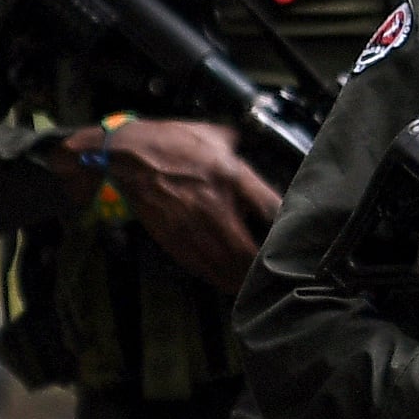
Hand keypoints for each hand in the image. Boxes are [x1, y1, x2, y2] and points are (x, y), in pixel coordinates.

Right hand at [62, 117, 283, 291]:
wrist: (124, 155)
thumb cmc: (169, 141)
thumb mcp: (212, 135)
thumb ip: (237, 147)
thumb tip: (252, 150)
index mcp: (232, 175)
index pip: (272, 209)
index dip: (287, 229)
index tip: (295, 239)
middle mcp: (216, 205)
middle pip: (252, 252)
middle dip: (266, 267)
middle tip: (276, 273)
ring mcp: (194, 226)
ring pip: (227, 267)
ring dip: (244, 279)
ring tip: (255, 284)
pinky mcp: (174, 239)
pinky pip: (203, 267)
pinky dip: (218, 277)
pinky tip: (228, 280)